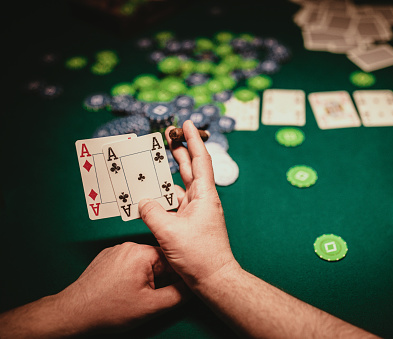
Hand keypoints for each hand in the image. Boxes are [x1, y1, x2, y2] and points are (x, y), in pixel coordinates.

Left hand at [57, 242, 187, 331]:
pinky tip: (123, 291)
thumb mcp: (152, 306)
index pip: (173, 259)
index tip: (176, 289)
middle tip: (151, 297)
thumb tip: (192, 286)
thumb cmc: (108, 309)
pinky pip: (128, 263)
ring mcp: (116, 250)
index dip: (177, 277)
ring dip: (145, 277)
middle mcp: (128, 246)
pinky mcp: (106, 257)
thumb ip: (179, 294)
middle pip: (158, 260)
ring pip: (143, 263)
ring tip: (134, 295)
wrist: (74, 313)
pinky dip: (130, 276)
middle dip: (159, 278)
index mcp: (142, 253)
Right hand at [139, 121, 238, 286]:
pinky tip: (152, 193)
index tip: (187, 123)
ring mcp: (197, 211)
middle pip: (192, 168)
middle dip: (181, 150)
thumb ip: (152, 212)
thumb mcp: (169, 231)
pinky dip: (164, 195)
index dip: (193, 139)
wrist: (214, 279)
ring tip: (157, 159)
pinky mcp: (190, 223)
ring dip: (170, 172)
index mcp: (204, 195)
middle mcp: (202, 200)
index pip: (200, 159)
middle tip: (169, 135)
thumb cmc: (199, 255)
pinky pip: (175, 202)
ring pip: (181, 185)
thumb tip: (144, 202)